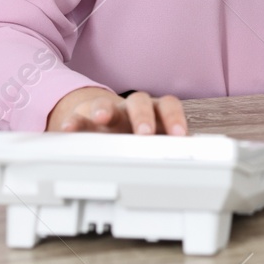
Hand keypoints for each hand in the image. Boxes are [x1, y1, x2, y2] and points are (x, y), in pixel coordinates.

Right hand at [46, 85, 187, 135]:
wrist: (103, 119)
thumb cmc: (135, 133)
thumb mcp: (154, 140)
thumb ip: (168, 147)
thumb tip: (194, 161)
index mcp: (153, 112)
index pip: (167, 106)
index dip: (174, 118)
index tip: (179, 135)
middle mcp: (131, 108)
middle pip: (140, 102)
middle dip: (143, 116)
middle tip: (144, 133)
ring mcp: (108, 112)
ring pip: (106, 103)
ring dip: (105, 109)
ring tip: (101, 118)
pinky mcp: (85, 118)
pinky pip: (78, 117)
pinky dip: (74, 122)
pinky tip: (69, 129)